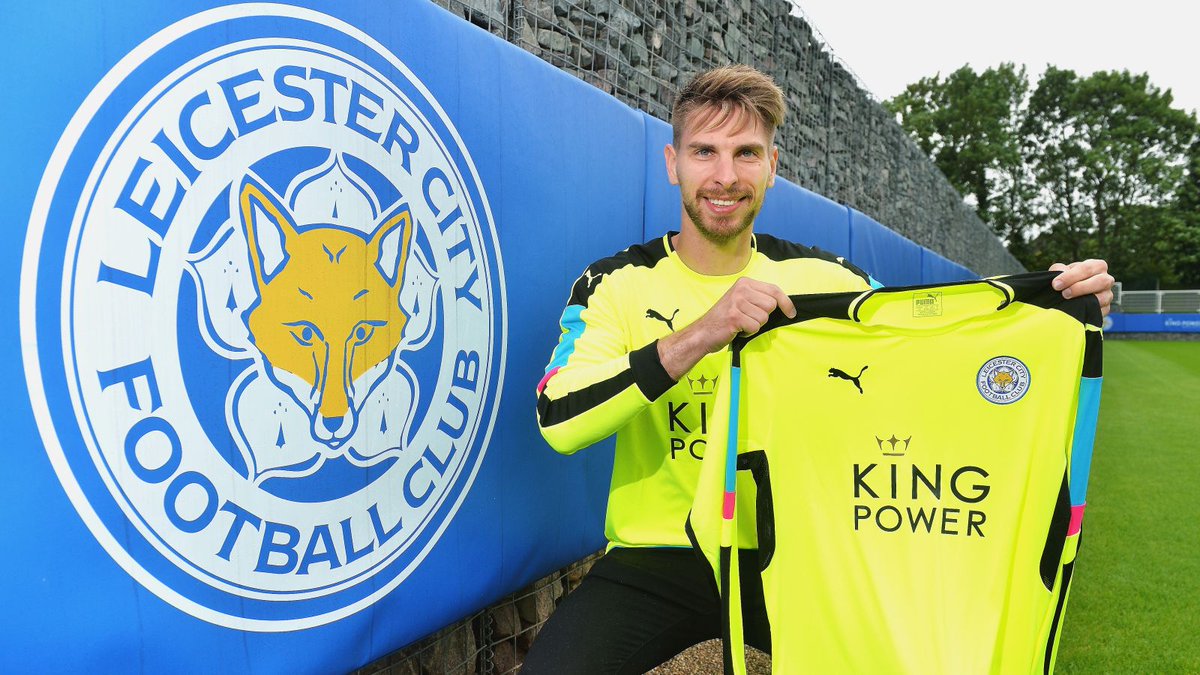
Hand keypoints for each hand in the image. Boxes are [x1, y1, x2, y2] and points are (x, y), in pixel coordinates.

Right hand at [657, 278, 795, 379]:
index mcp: (744, 283)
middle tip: (748, 318)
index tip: (791, 313)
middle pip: (771, 305)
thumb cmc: (725, 319)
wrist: (703, 332)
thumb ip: (759, 298)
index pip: (774, 290)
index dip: (786, 302)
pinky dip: (748, 332)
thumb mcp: (741, 300)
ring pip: (764, 317)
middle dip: (763, 316)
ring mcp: (737, 302)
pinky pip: (755, 327)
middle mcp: (741, 289)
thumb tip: (785, 304)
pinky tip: (737, 330)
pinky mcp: (734, 316)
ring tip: (741, 324)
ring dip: (755, 325)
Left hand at [1049, 259, 1113, 315]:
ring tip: (1069, 301)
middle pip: (1101, 281)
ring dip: (1085, 300)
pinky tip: (1076, 310)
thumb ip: (1059, 269)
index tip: (1056, 284)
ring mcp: (1108, 294)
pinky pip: (1101, 311)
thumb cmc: (1066, 280)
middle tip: (1064, 293)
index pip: (1088, 268)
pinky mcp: (1106, 308)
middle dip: (1080, 288)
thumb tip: (1060, 271)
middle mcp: (1106, 279)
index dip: (1071, 276)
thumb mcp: (1061, 271)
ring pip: (1104, 298)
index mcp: (1097, 266)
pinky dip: (1088, 311)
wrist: (1067, 296)